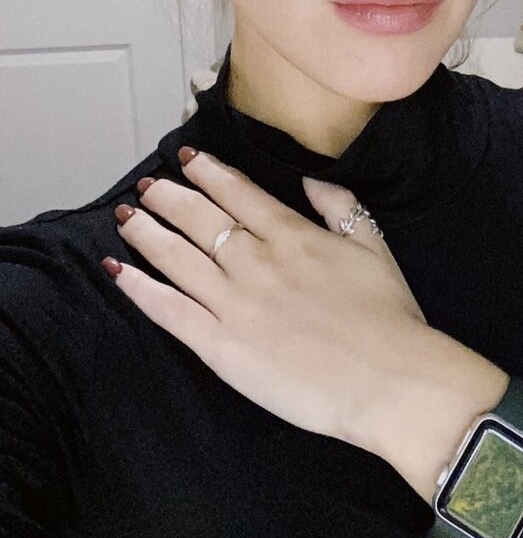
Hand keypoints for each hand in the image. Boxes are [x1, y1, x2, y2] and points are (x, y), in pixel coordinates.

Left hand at [107, 147, 432, 454]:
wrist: (388, 378)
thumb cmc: (389, 316)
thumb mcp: (376, 246)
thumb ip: (341, 208)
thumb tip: (311, 181)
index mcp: (294, 236)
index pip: (239, 194)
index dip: (209, 173)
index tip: (188, 159)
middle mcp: (256, 262)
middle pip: (199, 219)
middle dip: (168, 197)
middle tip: (147, 187)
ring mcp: (234, 303)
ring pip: (176, 257)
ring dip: (146, 233)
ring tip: (127, 217)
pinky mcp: (221, 346)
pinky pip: (170, 311)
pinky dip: (140, 289)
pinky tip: (119, 272)